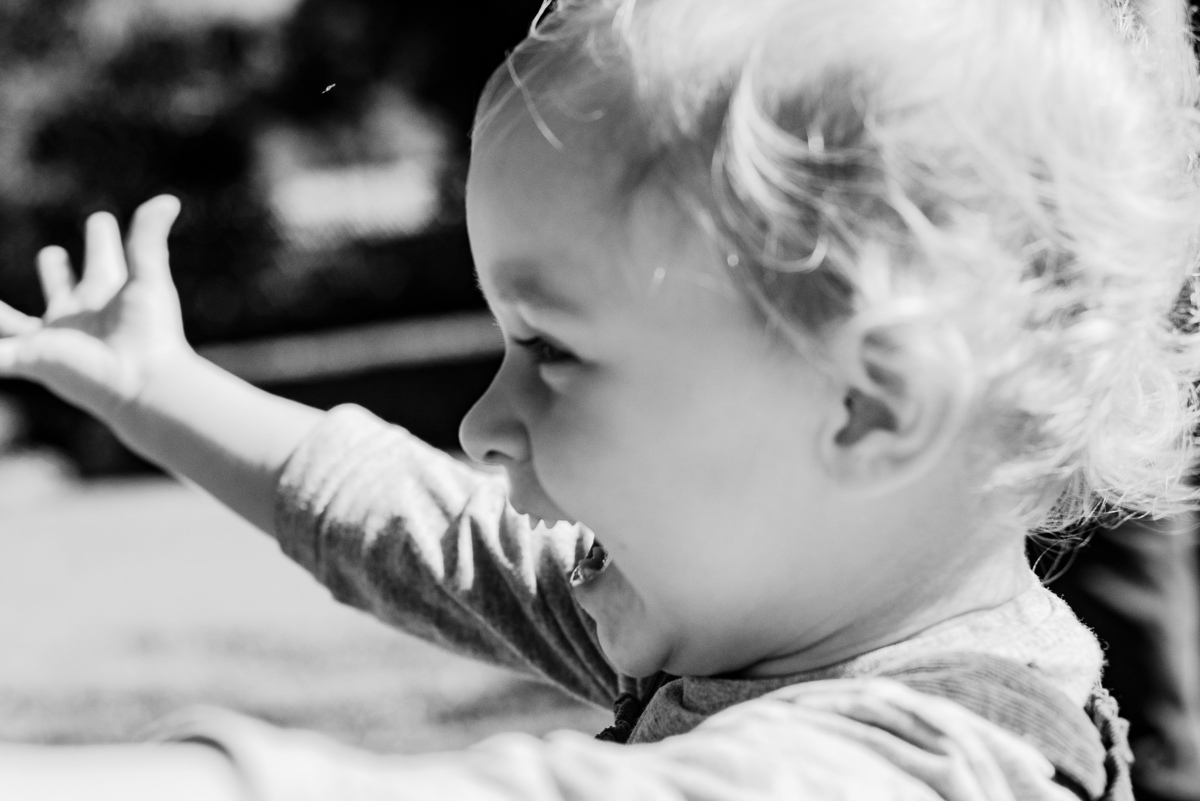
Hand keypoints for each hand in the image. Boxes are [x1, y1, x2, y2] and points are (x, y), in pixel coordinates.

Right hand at [0, 195, 189, 422]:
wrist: (141, 382)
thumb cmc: (150, 333)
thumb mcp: (148, 277)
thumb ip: (149, 238)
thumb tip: (170, 199)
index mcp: (106, 294)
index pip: (101, 258)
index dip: (101, 238)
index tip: (101, 221)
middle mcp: (79, 316)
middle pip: (62, 287)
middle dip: (54, 271)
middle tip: (52, 255)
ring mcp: (53, 338)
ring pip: (12, 319)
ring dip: (1, 311)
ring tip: (0, 303)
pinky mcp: (32, 359)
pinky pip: (0, 352)